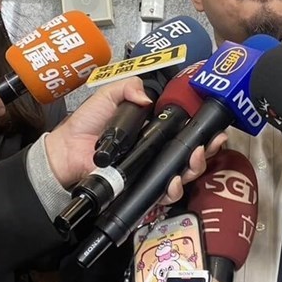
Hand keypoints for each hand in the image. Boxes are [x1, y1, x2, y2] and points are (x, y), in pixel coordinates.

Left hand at [44, 80, 226, 192]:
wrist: (66, 152)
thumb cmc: (87, 124)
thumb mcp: (108, 96)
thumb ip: (128, 87)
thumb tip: (148, 98)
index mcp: (154, 129)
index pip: (186, 129)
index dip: (203, 128)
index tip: (214, 126)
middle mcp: (157, 150)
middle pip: (192, 153)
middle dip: (208, 150)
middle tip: (211, 143)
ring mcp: (150, 170)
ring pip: (184, 174)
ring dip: (195, 168)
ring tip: (194, 159)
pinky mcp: (141, 188)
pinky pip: (162, 193)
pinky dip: (173, 189)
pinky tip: (173, 181)